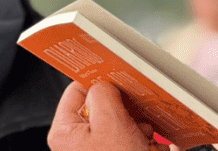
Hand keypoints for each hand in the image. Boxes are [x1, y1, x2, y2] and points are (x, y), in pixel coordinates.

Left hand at [48, 81, 169, 150]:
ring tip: (144, 143)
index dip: (98, 82)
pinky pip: (134, 141)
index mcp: (66, 132)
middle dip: (126, 112)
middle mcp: (79, 143)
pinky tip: (151, 150)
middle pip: (104, 107)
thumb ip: (102, 95)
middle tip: (135, 121)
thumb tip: (103, 84)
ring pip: (124, 123)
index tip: (117, 74)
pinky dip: (147, 144)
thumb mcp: (111, 123)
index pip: (77, 91)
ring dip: (140, 129)